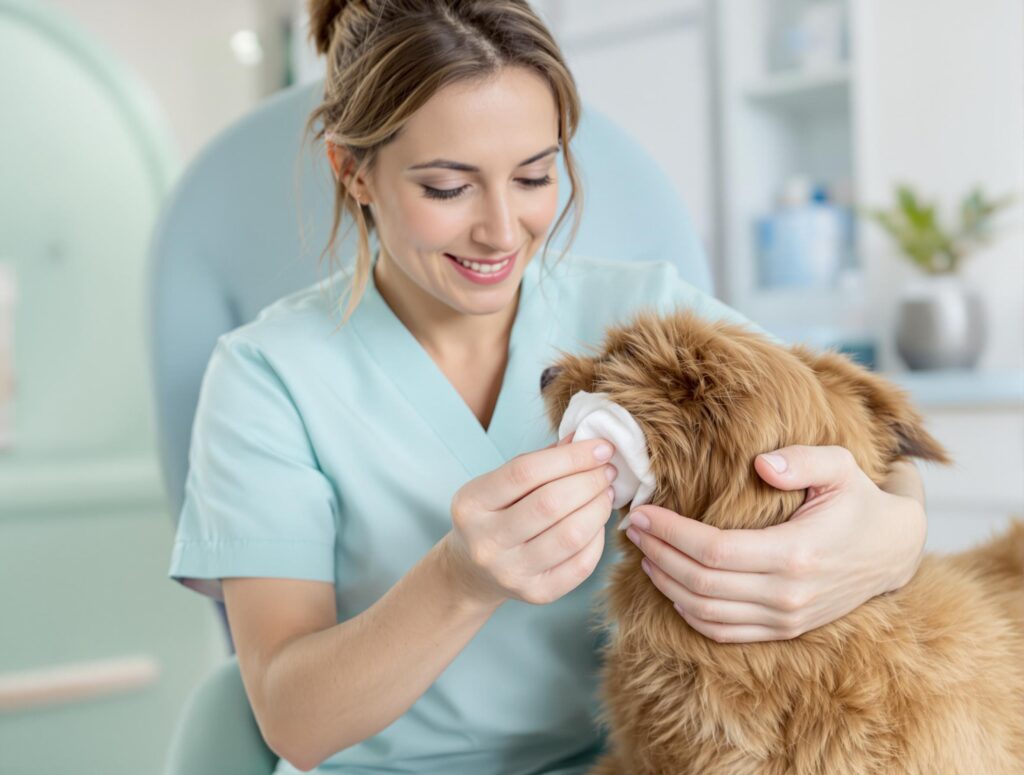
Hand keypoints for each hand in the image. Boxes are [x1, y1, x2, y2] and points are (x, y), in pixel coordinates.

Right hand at [443, 431, 618, 607]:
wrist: (472, 571)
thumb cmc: (495, 515)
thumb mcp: (501, 484)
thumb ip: (541, 460)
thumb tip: (586, 437)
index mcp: (471, 503)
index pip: (526, 472)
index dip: (570, 457)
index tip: (601, 447)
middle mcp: (486, 541)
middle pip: (551, 504)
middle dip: (590, 481)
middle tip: (608, 471)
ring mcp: (510, 572)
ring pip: (571, 535)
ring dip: (599, 508)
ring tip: (606, 493)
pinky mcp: (536, 594)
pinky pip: (581, 564)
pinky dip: (598, 538)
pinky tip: (597, 523)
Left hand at [623, 445, 926, 642]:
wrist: (892, 551)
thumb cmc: (858, 501)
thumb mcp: (841, 467)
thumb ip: (803, 460)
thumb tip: (762, 465)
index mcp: (795, 554)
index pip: (713, 550)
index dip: (671, 533)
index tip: (643, 512)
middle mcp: (787, 594)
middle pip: (700, 583)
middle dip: (658, 554)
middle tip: (634, 529)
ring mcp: (785, 618)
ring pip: (705, 612)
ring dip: (666, 584)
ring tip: (645, 554)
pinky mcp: (784, 630)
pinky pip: (723, 631)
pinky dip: (689, 613)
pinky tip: (670, 586)